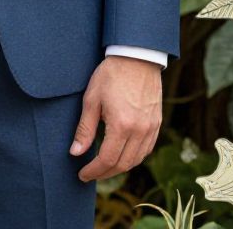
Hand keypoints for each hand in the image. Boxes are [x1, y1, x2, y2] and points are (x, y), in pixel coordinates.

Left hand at [69, 55, 161, 181]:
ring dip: (119, 167)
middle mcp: (139, 131)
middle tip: (90, 173)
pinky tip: (123, 155)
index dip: (94, 171)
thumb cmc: (111, 75)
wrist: (136, 57)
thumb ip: (84, 129)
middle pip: (123, 164)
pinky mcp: (157, 123)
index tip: (82, 175)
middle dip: (105, 173)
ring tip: (104, 167)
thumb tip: (75, 152)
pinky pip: (146, 150)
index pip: (107, 159)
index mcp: (122, 125)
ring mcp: (151, 128)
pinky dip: (134, 157)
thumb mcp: (91, 99)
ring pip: (136, 160)